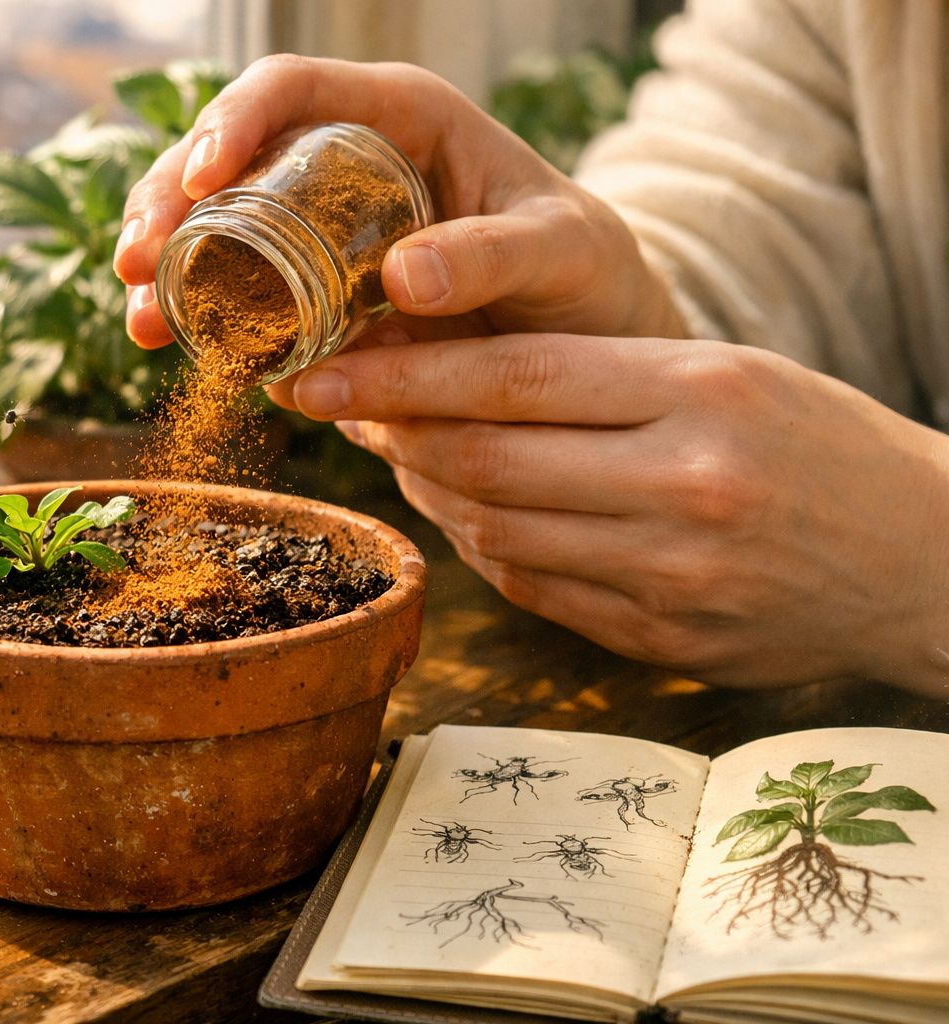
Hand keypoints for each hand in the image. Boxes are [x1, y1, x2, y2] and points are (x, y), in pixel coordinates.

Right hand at [114, 55, 687, 349]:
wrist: (584, 346)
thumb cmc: (584, 275)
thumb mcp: (561, 253)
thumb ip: (495, 256)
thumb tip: (402, 278)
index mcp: (398, 117)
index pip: (292, 89)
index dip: (233, 122)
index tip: (201, 179)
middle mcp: (342, 165)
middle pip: (226, 158)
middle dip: (166, 203)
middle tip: (137, 264)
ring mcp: (318, 232)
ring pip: (216, 227)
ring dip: (166, 267)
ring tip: (141, 319)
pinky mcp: (310, 295)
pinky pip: (238, 294)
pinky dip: (199, 318)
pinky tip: (171, 345)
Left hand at [284, 331, 948, 696]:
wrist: (922, 561)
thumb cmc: (819, 446)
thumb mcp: (729, 375)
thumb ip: (594, 379)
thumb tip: (440, 386)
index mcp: (704, 395)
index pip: (510, 377)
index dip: (397, 375)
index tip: (319, 370)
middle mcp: (684, 488)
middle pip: (483, 459)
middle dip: (385, 430)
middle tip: (328, 402)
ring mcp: (672, 578)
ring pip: (493, 530)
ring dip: (424, 490)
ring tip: (392, 450)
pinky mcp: (662, 643)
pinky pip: (532, 589)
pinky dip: (479, 547)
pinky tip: (459, 513)